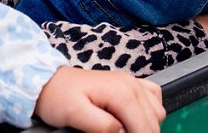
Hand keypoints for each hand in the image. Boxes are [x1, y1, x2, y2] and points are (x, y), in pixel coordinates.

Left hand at [35, 66, 164, 132]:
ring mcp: (132, 83)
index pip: (143, 127)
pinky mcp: (130, 84)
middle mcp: (131, 85)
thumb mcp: (74, 114)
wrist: (50, 80)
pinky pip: (154, 98)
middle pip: (152, 122)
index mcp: (121, 93)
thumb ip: (100, 125)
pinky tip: (136, 120)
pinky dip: (151, 112)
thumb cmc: (59, 96)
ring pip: (157, 112)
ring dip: (148, 127)